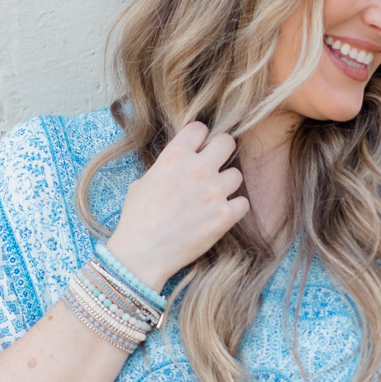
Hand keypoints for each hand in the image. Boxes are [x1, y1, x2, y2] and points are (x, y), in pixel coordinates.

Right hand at [107, 121, 249, 288]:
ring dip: (227, 184)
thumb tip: (176, 165)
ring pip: (237, 175)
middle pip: (227, 142)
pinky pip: (243, 203)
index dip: (199, 138)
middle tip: (215, 165)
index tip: (197, 148)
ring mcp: (214, 192)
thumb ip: (165, 167)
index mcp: (175, 156)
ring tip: (214, 196)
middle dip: (221, 151)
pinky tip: (222, 213)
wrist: (143, 253)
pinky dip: (235, 208)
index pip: (200, 128)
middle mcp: (198, 169)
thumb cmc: (137, 219)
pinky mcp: (224, 216)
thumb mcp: (143, 182)